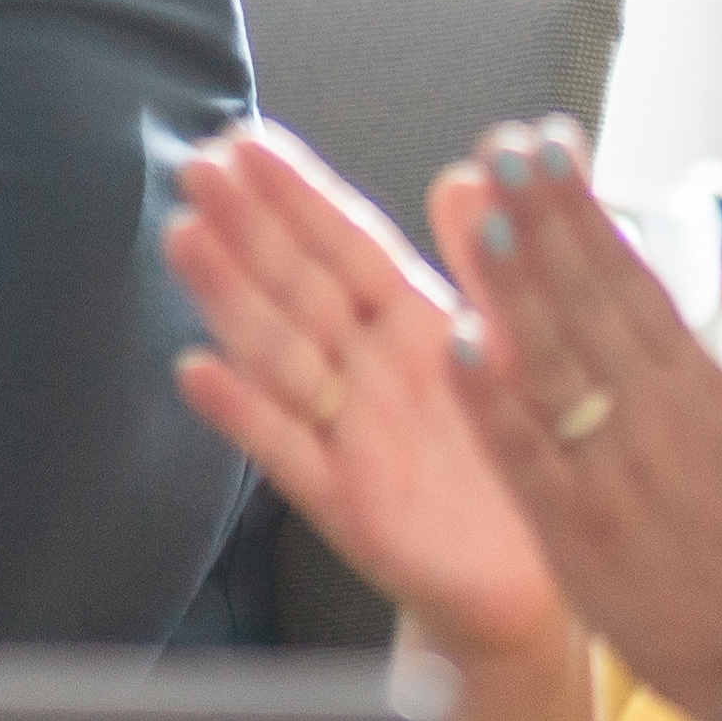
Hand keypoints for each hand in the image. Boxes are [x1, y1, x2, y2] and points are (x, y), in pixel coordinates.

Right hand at [166, 122, 570, 664]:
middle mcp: (366, 368)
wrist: (536, 580)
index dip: (298, 194)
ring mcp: (346, 430)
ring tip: (185, 239)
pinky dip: (241, 412)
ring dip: (229, 297)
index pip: (346, 244)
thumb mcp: (524, 342)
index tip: (246, 141)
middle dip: (246, 226)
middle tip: (194, 167)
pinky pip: (285, 450)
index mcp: (412, 323)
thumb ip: (495, 257)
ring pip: (278, 352)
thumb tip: (477, 162)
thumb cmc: (522, 452)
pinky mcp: (341, 499)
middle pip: (297, 286)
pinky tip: (197, 371)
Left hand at [439, 120, 721, 704]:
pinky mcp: (571, 531)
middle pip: (586, 303)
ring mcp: (610, 474)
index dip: (583, 209)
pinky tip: (457, 341)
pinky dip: (489, 401)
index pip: (631, 276)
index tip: (546, 148)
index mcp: (702, 385)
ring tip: (479, 217)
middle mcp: (655, 419)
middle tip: (500, 150)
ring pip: (551, 365)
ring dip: (514, 289)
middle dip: (541, 222)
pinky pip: (522, 456)